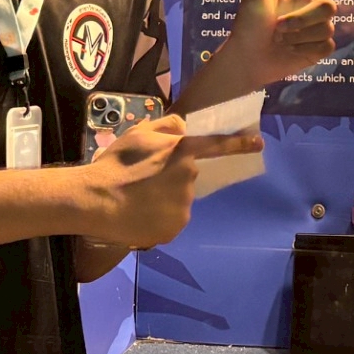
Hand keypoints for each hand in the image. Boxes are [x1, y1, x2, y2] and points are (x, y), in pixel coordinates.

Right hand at [78, 115, 263, 249]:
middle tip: (144, 181)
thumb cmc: (115, 164)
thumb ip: (167, 125)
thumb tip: (185, 126)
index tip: (258, 143)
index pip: (217, 145)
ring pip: (179, 200)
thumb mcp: (138, 132)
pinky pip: (171, 220)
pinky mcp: (175, 228)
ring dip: (165, 199)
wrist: (95, 201)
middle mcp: (190, 178)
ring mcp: (184, 206)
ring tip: (138, 200)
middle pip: (188, 176)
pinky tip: (140, 215)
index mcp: (182, 151)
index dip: (239, 144)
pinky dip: (159, 219)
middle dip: (172, 178)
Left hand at [221, 0, 353, 85]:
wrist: (246, 60)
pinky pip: (327, 45)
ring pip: (327, 27)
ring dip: (300, 35)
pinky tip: (291, 51)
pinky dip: (307, 49)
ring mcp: (318, 28)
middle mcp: (313, 6)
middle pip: (329, 6)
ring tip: (280, 39)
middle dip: (303, 18)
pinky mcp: (319, 48)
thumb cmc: (247, 24)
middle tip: (278, 27)